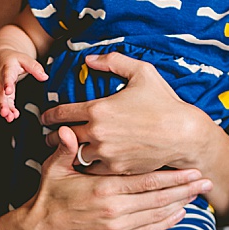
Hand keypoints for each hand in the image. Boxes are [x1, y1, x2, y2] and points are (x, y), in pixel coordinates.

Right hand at [0, 51, 46, 122]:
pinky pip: (0, 103)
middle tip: (5, 112)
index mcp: (6, 69)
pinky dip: (5, 110)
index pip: (6, 77)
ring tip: (9, 118)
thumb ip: (35, 67)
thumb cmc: (11, 59)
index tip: (9, 91)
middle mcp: (0, 80)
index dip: (7, 84)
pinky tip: (11, 117)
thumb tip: (45, 77)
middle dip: (2, 103)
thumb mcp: (24, 59)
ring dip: (3, 109)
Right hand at [13, 125, 213, 229]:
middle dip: (185, 190)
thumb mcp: (54, 170)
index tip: (192, 170)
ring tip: (198, 196)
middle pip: (158, 199)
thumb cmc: (49, 196)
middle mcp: (114, 211)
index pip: (147, 182)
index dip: (173, 177)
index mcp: (103, 190)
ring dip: (180, 206)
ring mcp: (116, 229)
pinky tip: (179, 214)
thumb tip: (67, 130)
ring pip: (156, 216)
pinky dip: (165, 223)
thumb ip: (65, 150)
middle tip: (206, 182)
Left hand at [39, 53, 209, 174]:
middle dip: (53, 138)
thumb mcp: (141, 72)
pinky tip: (86, 164)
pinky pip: (93, 170)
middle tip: (50, 138)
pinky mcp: (116, 169)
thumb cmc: (164, 102)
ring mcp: (106, 153)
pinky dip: (87, 167)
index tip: (45, 119)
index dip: (49, 116)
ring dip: (69, 153)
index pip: (61, 114)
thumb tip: (89, 59)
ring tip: (66, 152)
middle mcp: (97, 133)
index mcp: (98, 109)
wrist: (184, 135)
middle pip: (62, 138)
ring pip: (75, 156)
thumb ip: (113, 62)